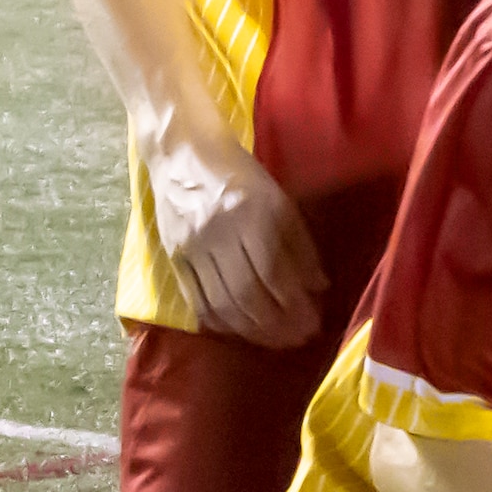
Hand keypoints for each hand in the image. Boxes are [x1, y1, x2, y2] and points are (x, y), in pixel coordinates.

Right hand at [143, 123, 326, 346]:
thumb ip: (299, 243)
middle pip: (247, 293)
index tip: (314, 322)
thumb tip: (317, 288)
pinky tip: (240, 330)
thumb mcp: (279, 198)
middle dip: (276, 324)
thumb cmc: (240, 172)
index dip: (295, 303)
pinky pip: (197, 300)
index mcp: (252, 211)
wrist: (181, 152)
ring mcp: (192, 245)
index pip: (274, 270)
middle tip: (298, 338)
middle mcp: (220, 231)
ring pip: (222, 302)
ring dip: (252, 330)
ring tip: (275, 340)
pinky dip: (221, 322)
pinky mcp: (173, 255)